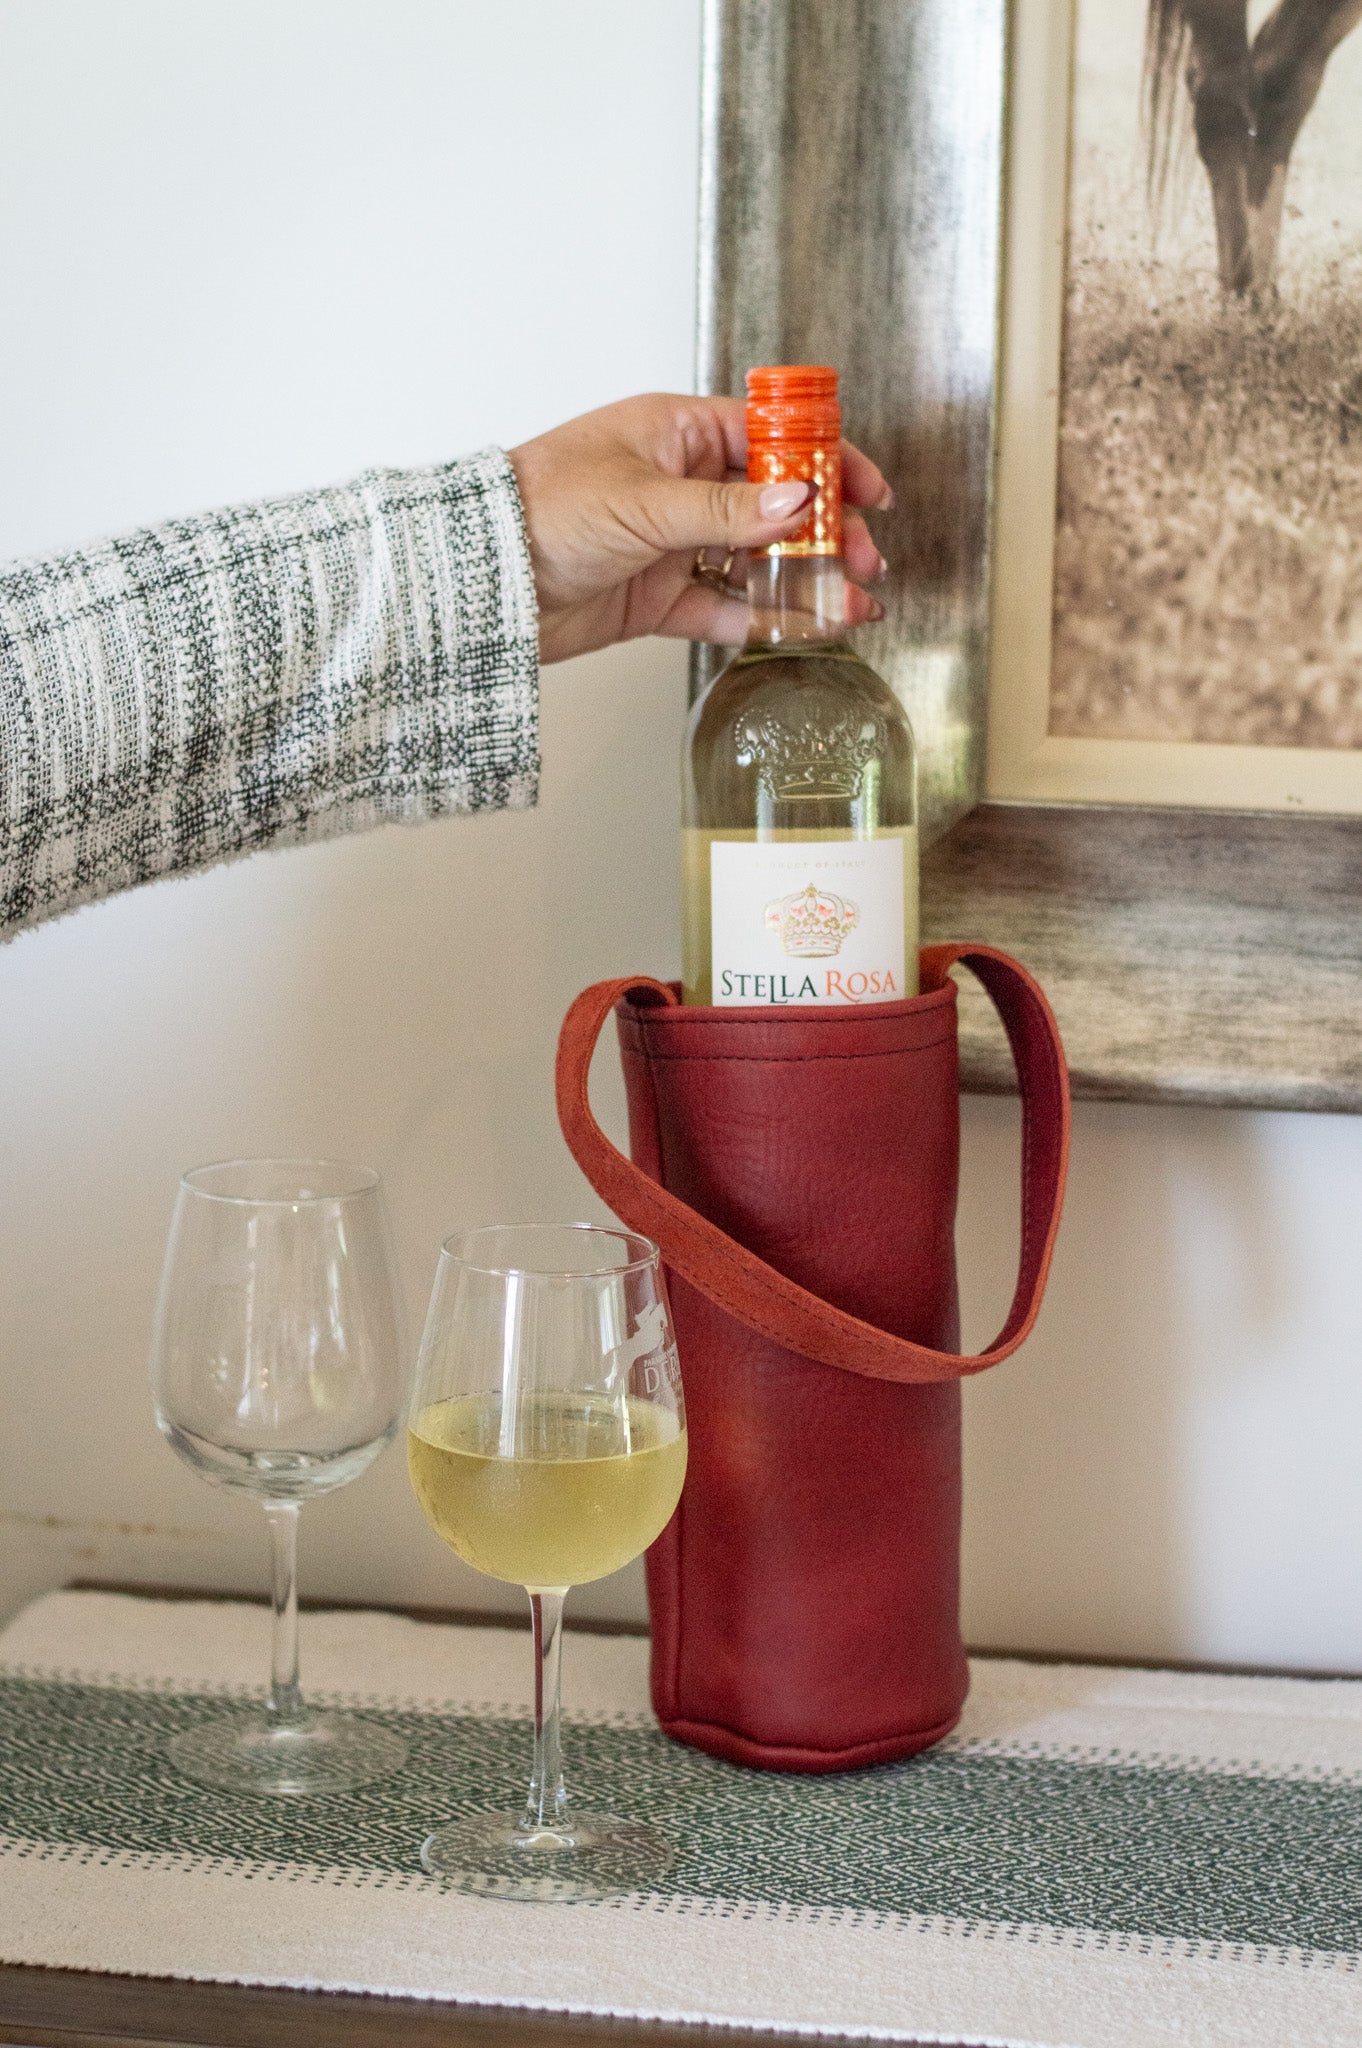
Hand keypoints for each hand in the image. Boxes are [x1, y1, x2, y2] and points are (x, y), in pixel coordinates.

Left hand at [507, 393, 891, 665]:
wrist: (482, 581)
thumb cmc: (545, 510)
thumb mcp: (644, 501)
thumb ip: (725, 510)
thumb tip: (797, 503)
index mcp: (675, 434)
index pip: (769, 440)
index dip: (824, 464)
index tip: (868, 493)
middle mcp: (679, 484)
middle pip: (772, 505)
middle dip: (825, 533)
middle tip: (867, 561)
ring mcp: (671, 544)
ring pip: (754, 561)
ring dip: (805, 581)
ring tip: (855, 604)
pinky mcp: (657, 598)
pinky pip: (723, 608)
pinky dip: (764, 619)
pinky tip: (805, 627)